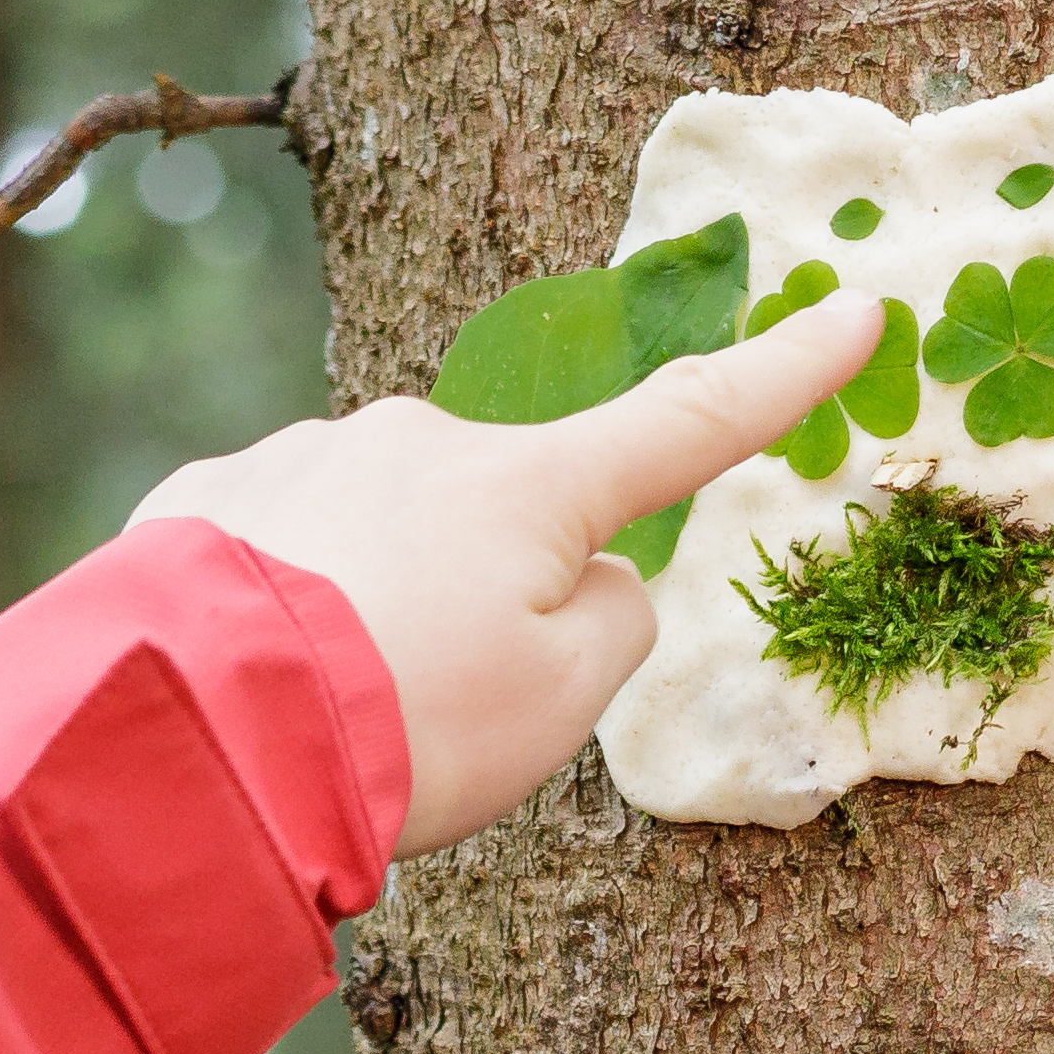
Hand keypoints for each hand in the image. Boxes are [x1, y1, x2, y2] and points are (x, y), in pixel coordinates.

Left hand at [126, 295, 873, 854]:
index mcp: (529, 488)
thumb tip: (579, 580)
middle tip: (422, 717)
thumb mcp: (560, 707)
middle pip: (493, 522)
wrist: (198, 737)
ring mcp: (303, 459)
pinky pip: (272, 556)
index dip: (779, 379)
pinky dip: (276, 618)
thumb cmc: (405, 730)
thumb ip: (609, 625)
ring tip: (316, 719)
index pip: (685, 425)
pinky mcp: (205, 501)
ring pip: (375, 541)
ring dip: (363, 618)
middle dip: (473, 603)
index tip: (854, 315)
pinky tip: (246, 685)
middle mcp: (419, 442)